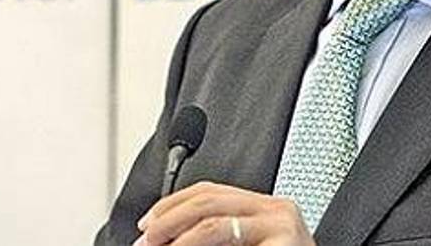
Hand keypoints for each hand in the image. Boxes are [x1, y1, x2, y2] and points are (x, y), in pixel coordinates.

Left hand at [134, 181, 314, 245]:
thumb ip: (223, 237)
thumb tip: (168, 238)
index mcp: (268, 208)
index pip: (211, 191)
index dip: (173, 204)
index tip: (147, 225)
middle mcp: (278, 211)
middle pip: (210, 200)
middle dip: (169, 219)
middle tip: (145, 239)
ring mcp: (284, 229)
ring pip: (216, 224)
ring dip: (179, 239)